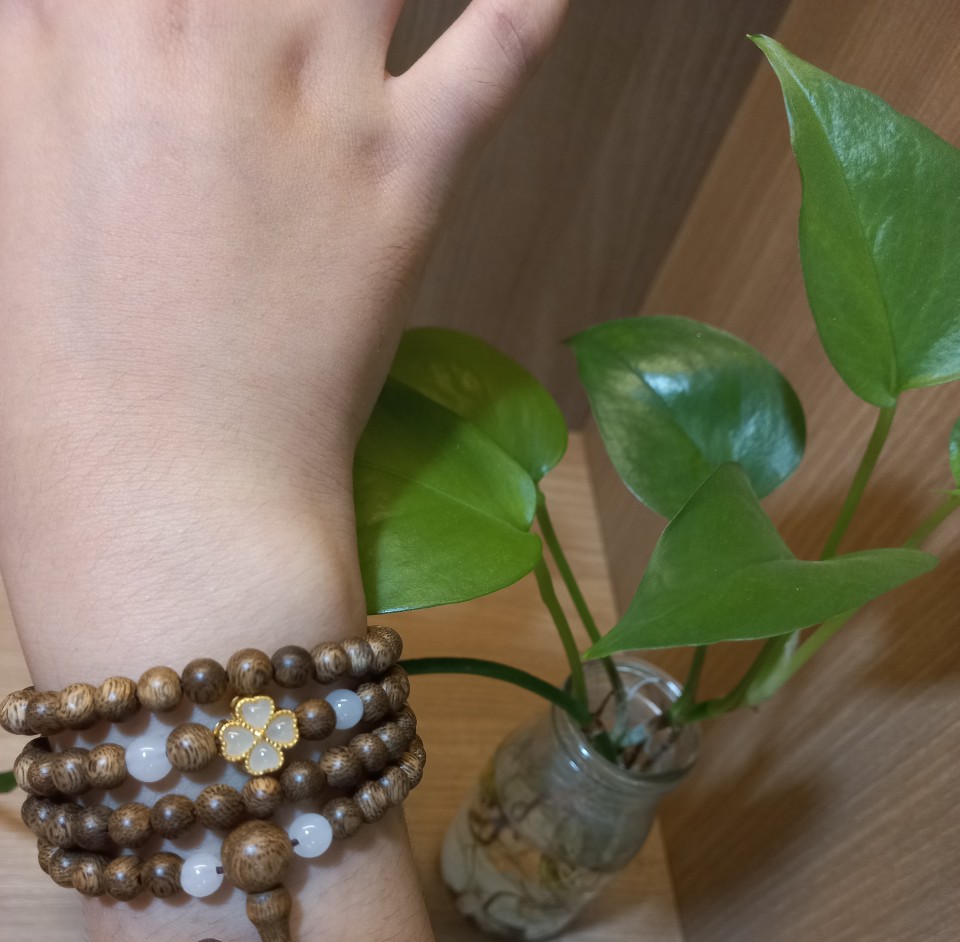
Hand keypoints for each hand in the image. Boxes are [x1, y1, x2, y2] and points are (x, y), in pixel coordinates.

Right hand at [0, 0, 566, 678]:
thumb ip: (47, 77)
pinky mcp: (406, 170)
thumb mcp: (10, 186)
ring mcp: (311, 90)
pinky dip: (528, 4)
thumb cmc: (59, 385)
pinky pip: (495, 49)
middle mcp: (193, 18)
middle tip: (272, 10)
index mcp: (67, 26)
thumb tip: (66, 42)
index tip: (190, 11)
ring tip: (363, 2)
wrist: (166, 495)